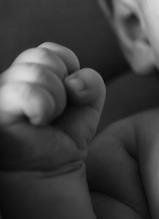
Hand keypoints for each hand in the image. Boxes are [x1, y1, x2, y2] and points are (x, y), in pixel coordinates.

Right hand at [0, 43, 104, 172]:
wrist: (51, 168)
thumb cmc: (65, 133)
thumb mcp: (88, 100)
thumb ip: (90, 80)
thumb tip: (73, 83)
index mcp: (26, 71)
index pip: (49, 50)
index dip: (69, 70)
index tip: (67, 95)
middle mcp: (7, 79)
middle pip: (43, 55)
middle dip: (62, 84)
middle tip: (56, 110)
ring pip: (38, 71)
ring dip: (56, 100)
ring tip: (47, 118)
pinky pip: (26, 92)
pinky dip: (43, 106)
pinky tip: (38, 122)